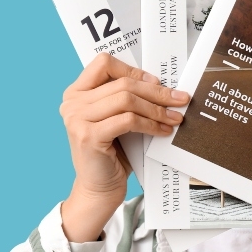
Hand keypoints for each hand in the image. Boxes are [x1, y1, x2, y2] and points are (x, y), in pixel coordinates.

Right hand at [58, 54, 188, 241]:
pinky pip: (128, 121)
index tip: (157, 82)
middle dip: (156, 91)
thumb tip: (160, 83)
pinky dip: (151, 124)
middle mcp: (72, 103)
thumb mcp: (117, 119)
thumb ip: (126, 99)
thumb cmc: (112, 153)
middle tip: (179, 99)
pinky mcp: (89, 135)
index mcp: (76, 92)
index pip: (104, 63)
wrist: (99, 188)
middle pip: (122, 83)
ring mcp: (77, 118)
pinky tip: (163, 130)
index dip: (133, 70)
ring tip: (174, 117)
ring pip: (127, 100)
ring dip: (156, 108)